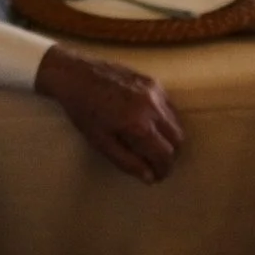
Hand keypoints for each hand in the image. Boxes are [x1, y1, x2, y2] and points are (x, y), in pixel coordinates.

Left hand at [34, 48, 183, 183]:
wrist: (76, 76)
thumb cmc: (85, 112)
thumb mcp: (101, 143)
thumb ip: (127, 162)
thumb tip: (150, 178)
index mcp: (138, 126)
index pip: (165, 154)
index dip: (164, 170)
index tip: (158, 176)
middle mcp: (152, 108)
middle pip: (178, 139)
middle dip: (170, 155)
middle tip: (157, 163)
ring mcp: (155, 92)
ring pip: (177, 122)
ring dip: (169, 137)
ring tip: (155, 144)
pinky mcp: (154, 82)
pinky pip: (169, 107)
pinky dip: (165, 120)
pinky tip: (150, 124)